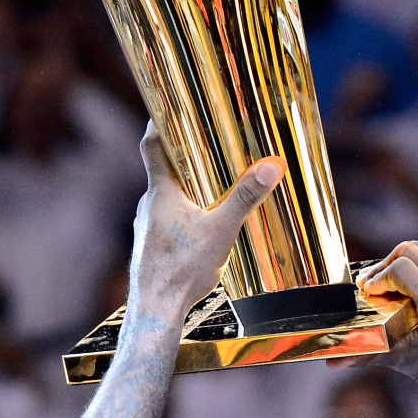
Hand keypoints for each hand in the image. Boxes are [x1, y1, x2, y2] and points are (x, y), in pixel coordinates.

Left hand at [128, 123, 285, 323]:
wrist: (155, 311)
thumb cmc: (182, 271)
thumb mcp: (221, 231)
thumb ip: (244, 198)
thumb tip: (270, 167)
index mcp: (161, 192)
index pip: (152, 145)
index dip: (157, 122)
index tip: (166, 106)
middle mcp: (149, 205)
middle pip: (162, 168)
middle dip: (182, 154)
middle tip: (204, 140)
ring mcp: (147, 226)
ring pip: (165, 195)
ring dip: (184, 185)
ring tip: (209, 182)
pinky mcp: (151, 245)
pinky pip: (166, 217)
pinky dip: (182, 211)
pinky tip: (200, 224)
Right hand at [347, 235, 417, 388]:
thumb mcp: (391, 356)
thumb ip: (361, 353)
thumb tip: (328, 362)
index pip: (403, 269)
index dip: (379, 275)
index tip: (368, 289)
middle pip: (411, 250)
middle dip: (386, 264)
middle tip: (373, 282)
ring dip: (402, 257)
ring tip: (390, 277)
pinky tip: (412, 270)